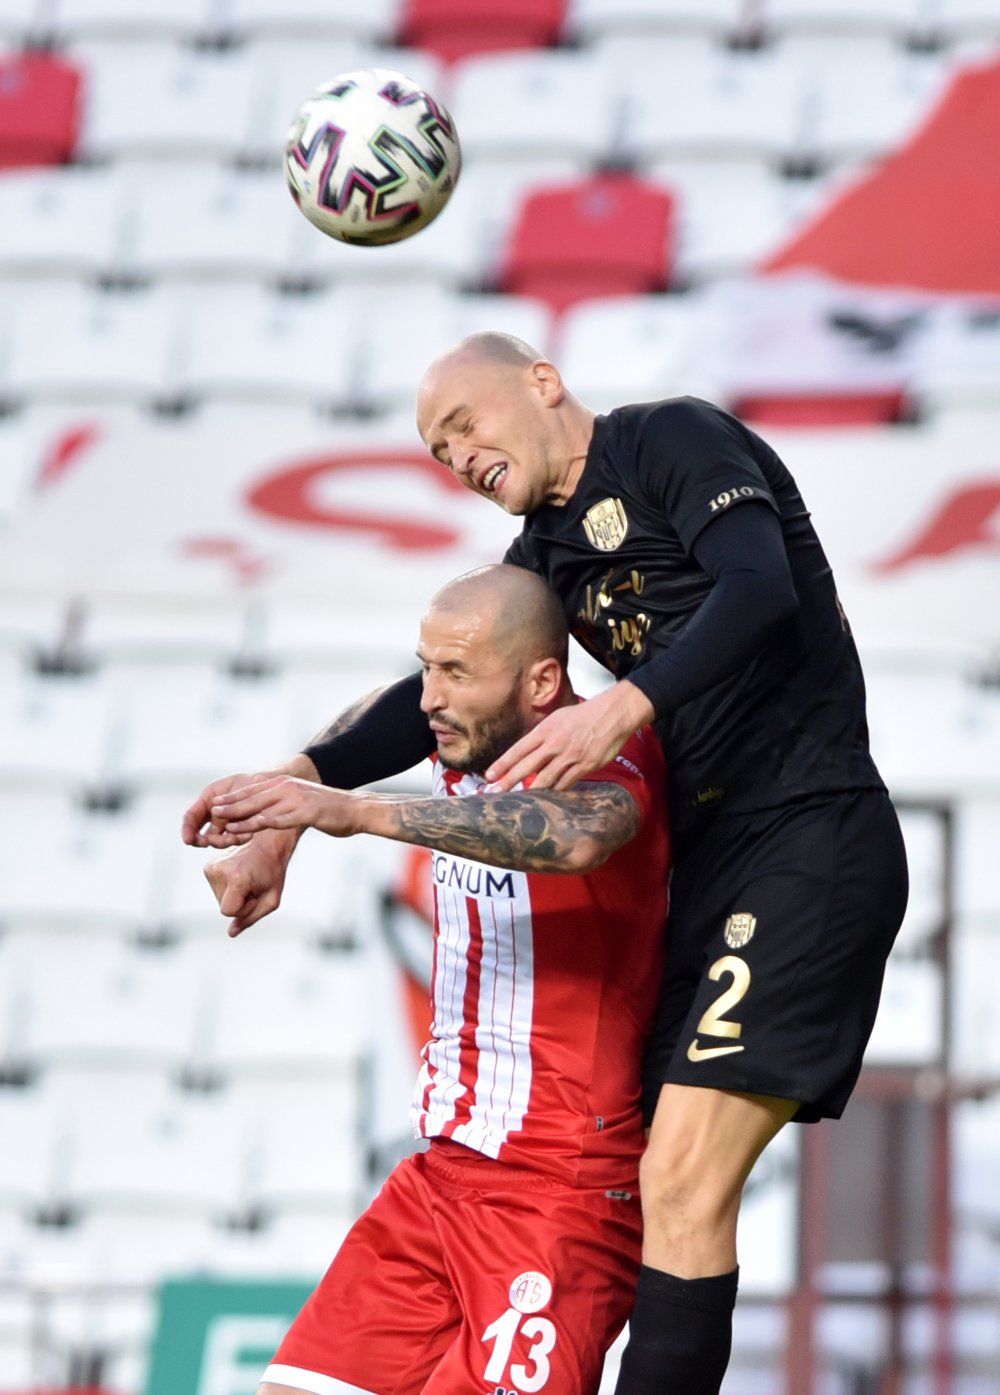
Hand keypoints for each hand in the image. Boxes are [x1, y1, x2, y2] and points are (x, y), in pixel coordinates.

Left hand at [181, 755, 319, 847]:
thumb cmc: (330, 810)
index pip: (253, 790)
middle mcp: (287, 787)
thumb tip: (268, 808)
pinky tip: (247, 828)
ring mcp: (296, 798)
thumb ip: (284, 802)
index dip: (233, 798)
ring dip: (239, 815)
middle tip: (211, 812)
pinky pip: (278, 818)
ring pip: (261, 807)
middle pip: (252, 797)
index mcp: (285, 784)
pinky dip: (260, 823)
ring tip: (221, 822)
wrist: (356, 810)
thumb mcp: (303, 801)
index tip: (214, 806)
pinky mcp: (305, 811)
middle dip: (230, 805)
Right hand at [204, 833, 295, 936]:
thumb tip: (231, 933)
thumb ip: (251, 918)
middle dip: (240, 901)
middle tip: (254, 884)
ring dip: (235, 894)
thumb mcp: (271, 898)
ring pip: (220, 899)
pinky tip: (240, 874)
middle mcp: (219, 871)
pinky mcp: (208, 866)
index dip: (244, 908)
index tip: (255, 895)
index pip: (228, 911)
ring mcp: (211, 867)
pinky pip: (217, 889)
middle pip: (224, 906)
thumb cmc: (273, 870)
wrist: (269, 842)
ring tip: (248, 878)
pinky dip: (229, 887)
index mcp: (236, 878)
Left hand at [484, 681, 654, 791]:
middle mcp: (555, 744)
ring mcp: (570, 756)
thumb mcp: (556, 719)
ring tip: (519, 801)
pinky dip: (555, 792)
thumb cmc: (583, 716)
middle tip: (494, 793)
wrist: (612, 715)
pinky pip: (565, 784)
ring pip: (545, 780)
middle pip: (527, 767)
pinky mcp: (585, 766)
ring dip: (531, 792)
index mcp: (545, 730)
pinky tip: (547, 799)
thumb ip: (541, 737)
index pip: (518, 749)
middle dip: (508, 782)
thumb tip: (525, 753)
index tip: (489, 776)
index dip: (502, 764)